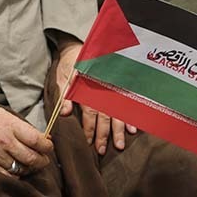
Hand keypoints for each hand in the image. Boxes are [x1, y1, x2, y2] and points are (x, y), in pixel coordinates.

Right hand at [0, 106, 52, 176]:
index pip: (37, 140)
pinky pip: (8, 175)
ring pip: (22, 168)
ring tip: (31, 164)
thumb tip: (44, 139)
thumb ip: (25, 128)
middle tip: (43, 159)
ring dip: (30, 168)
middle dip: (42, 160)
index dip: (47, 146)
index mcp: (11, 126)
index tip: (48, 147)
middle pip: (32, 158)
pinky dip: (16, 174)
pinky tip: (18, 169)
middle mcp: (4, 141)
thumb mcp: (8, 116)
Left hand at [59, 40, 136, 155]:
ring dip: (118, 130)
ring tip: (120, 145)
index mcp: (87, 87)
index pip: (89, 111)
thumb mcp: (63, 76)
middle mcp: (101, 89)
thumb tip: (64, 113)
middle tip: (102, 150)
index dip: (89, 128)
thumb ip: (64, 94)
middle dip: (104, 134)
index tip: (89, 141)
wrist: (79, 47)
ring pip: (116, 112)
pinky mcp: (117, 87)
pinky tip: (133, 129)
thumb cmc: (69, 64)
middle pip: (104, 115)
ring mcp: (111, 88)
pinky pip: (126, 104)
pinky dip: (130, 117)